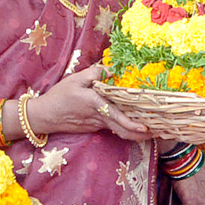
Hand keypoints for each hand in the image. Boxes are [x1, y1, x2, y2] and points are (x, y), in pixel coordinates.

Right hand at [27, 65, 150, 141]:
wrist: (44, 116)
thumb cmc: (59, 96)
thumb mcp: (75, 79)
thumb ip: (95, 73)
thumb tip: (110, 69)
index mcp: (97, 105)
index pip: (118, 118)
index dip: (133, 125)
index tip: (147, 128)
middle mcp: (100, 118)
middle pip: (124, 130)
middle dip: (142, 134)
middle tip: (160, 134)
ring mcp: (97, 125)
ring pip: (120, 131)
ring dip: (136, 133)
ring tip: (152, 131)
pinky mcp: (94, 127)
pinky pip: (113, 129)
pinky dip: (125, 129)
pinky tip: (134, 126)